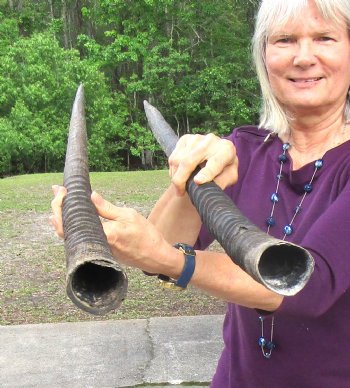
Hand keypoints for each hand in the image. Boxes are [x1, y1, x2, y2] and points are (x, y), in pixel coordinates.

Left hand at [50, 186, 179, 274]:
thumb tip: (90, 197)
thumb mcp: (128, 215)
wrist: (155, 257)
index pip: (70, 221)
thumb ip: (107, 208)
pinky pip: (82, 238)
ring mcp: (98, 250)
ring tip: (61, 200)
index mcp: (103, 234)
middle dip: (58, 208)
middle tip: (58, 191)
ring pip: (72, 234)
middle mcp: (96, 244)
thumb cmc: (146, 235)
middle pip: (65, 229)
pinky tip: (74, 217)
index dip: (60, 205)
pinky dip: (75, 225)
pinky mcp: (101, 251)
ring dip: (65, 217)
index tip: (61, 190)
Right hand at [169, 133, 238, 194]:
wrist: (217, 154)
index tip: (198, 182)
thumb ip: (222, 181)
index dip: (206, 173)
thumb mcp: (229, 177)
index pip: (215, 162)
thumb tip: (209, 188)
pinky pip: (173, 157)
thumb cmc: (223, 169)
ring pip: (178, 160)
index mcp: (227, 150)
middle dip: (181, 179)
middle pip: (189, 161)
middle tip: (180, 192)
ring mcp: (197, 138)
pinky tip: (179, 175)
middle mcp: (211, 140)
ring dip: (175, 176)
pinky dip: (173, 170)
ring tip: (180, 186)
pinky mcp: (185, 139)